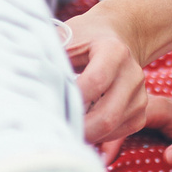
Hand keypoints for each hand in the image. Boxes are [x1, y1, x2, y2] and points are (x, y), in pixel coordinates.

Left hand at [63, 9, 148, 159]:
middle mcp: (132, 74)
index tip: (51, 106)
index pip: (95, 82)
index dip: (74, 99)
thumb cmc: (85, 37)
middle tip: (55, 130)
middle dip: (79, 128)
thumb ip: (51, 57)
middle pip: (107, 115)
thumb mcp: (67, 36)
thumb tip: (30, 83)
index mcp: (114, 51)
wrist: (117, 35)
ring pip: (113, 129)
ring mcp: (140, 96)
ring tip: (65, 127)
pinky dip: (98, 136)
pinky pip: (118, 134)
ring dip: (87, 134)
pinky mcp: (141, 112)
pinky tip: (82, 126)